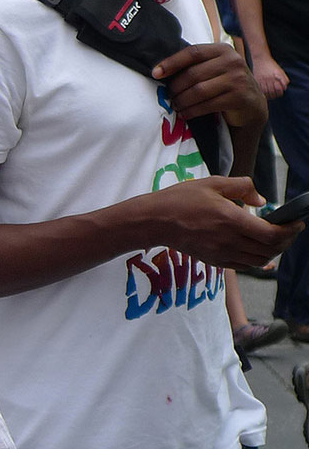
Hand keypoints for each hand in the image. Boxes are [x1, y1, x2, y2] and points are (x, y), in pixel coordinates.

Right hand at [138, 176, 300, 268]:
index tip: (297, 223)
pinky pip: (244, 265)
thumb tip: (262, 200)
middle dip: (285, 241)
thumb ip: (242, 187)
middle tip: (289, 230)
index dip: (290, 231)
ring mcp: (222, 253)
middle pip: (270, 249)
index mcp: (231, 219)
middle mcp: (229, 240)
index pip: (272, 233)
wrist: (154, 221)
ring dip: (273, 252)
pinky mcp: (214, 260)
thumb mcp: (212, 183)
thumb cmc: (180, 199)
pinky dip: (257, 260)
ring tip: (274, 240)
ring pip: (259, 260)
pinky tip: (256, 249)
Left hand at [152, 42, 267, 127]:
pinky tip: (185, 113)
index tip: (155, 73)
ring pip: (198, 91)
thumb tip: (159, 71)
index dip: (171, 62)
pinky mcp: (240, 97)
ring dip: (182, 101)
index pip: (192, 52)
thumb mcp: (214, 69)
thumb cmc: (225, 84)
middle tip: (168, 96)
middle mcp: (233, 61)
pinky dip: (192, 111)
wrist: (252, 105)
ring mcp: (238, 79)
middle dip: (176, 88)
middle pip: (193, 74)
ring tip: (175, 106)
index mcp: (223, 50)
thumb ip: (195, 65)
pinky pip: (207, 105)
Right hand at [251, 56, 288, 98]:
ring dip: (268, 95)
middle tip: (274, 95)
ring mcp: (261, 80)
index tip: (279, 92)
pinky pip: (259, 89)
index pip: (278, 90)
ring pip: (265, 92)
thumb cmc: (272, 66)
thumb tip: (284, 89)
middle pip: (271, 92)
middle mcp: (268, 79)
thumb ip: (284, 80)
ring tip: (269, 95)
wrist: (261, 59)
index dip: (280, 92)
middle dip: (274, 95)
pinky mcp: (256, 80)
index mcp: (275, 77)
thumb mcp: (280, 71)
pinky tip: (264, 93)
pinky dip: (262, 93)